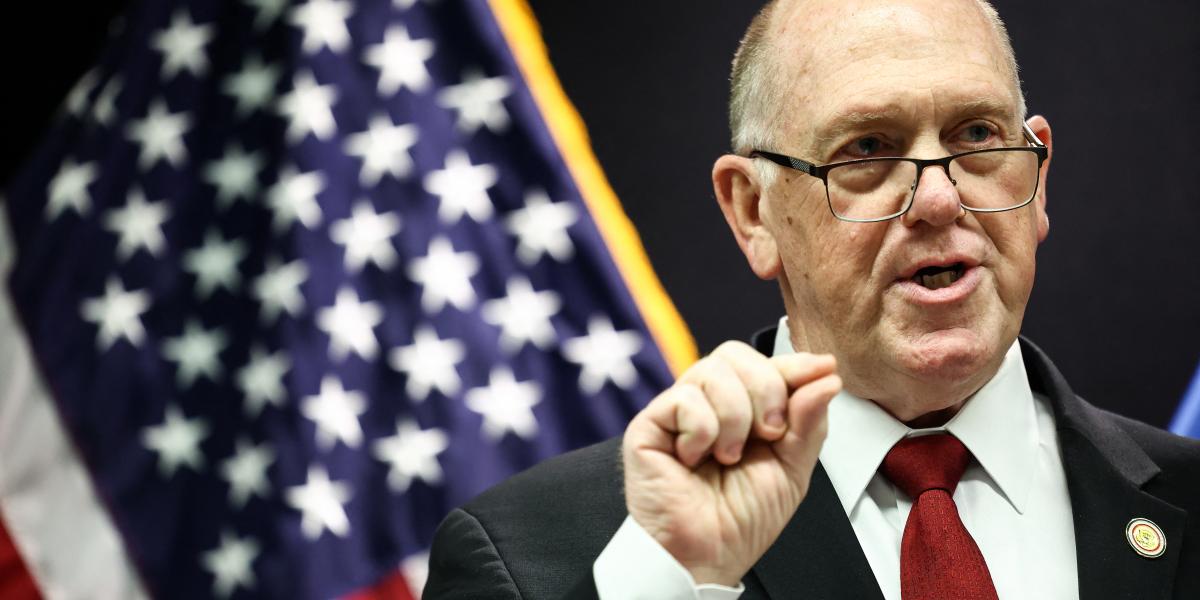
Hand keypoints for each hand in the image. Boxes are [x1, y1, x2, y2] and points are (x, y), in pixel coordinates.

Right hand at [622, 341, 840, 585]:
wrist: (707, 556)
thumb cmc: (742, 520)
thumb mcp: (792, 468)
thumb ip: (809, 421)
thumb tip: (826, 375)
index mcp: (743, 409)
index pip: (765, 364)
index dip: (794, 364)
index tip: (825, 371)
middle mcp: (708, 403)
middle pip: (735, 354)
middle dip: (766, 389)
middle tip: (770, 434)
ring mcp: (677, 410)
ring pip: (712, 370)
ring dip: (734, 417)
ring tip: (728, 456)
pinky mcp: (650, 424)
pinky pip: (685, 399)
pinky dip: (702, 432)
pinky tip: (695, 459)